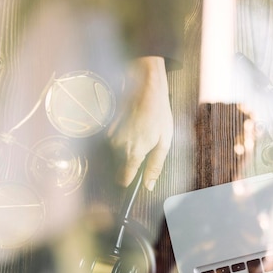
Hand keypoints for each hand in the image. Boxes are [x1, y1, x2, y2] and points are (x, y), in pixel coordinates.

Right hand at [108, 56, 172, 190]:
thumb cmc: (158, 113)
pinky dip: (124, 141)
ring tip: (142, 135)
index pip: (123, 180)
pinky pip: (114, 143)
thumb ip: (155, 166)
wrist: (145, 87)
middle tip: (147, 150)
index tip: (136, 180)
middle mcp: (116, 147)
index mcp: (132, 152)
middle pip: (120, 168)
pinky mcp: (107, 128)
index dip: (130, 182)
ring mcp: (110, 136)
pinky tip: (135, 129)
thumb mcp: (164, 142)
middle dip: (131, 164)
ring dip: (128, 151)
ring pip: (117, 156)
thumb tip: (148, 186)